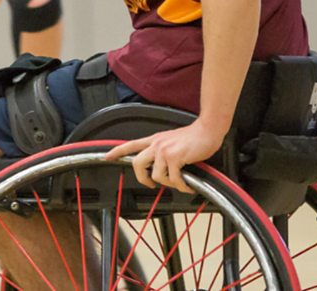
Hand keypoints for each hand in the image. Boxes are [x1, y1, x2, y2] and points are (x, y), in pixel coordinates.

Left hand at [103, 121, 225, 192]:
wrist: (208, 129)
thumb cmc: (194, 136)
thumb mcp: (172, 140)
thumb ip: (163, 151)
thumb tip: (161, 169)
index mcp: (155, 139)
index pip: (131, 144)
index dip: (117, 151)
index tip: (107, 157)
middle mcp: (156, 144)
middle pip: (137, 163)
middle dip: (142, 178)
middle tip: (151, 185)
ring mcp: (164, 151)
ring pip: (156, 176)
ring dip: (169, 183)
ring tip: (179, 182)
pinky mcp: (175, 158)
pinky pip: (173, 180)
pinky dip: (181, 186)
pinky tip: (187, 185)